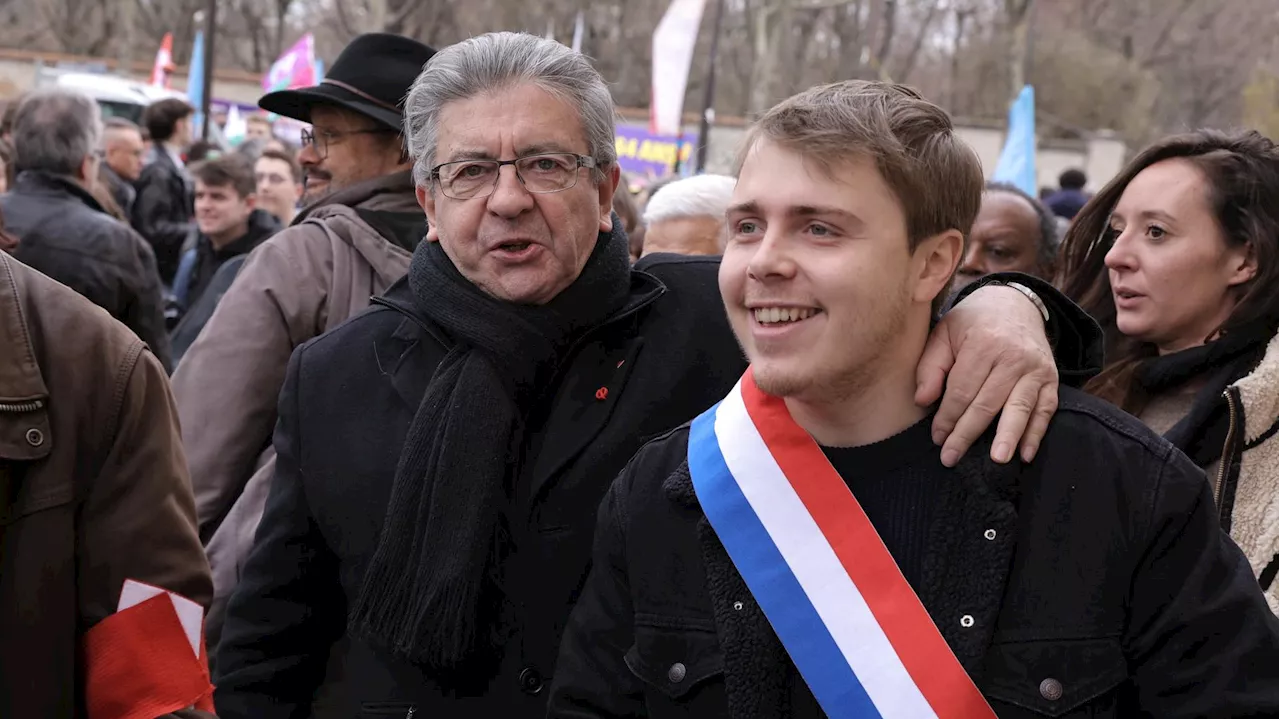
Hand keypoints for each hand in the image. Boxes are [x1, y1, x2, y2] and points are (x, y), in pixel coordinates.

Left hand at [915, 285, 1057, 466]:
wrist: (1014, 303)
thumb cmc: (972, 323)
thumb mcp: (943, 333)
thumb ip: (930, 366)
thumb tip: (923, 401)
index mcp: (983, 343)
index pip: (962, 390)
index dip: (948, 417)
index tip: (937, 437)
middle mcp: (1012, 356)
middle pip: (987, 403)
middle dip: (967, 433)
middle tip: (951, 458)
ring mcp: (1035, 368)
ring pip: (1019, 408)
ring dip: (1008, 436)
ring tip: (997, 460)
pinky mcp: (1051, 378)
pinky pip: (1046, 409)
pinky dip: (1036, 433)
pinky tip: (1025, 454)